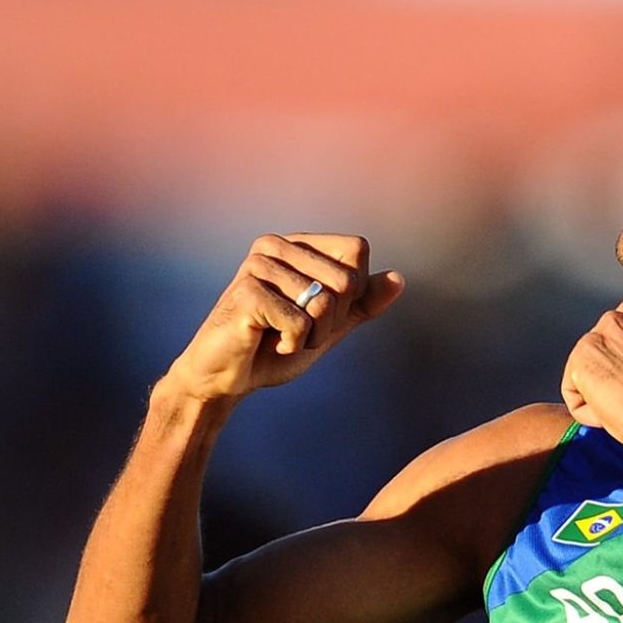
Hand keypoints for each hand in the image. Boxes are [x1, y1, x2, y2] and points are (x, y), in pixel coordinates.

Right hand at [165, 234, 404, 402]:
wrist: (223, 378)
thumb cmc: (272, 349)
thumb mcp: (328, 326)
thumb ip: (362, 303)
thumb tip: (398, 279)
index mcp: (297, 244)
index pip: (357, 251)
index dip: (352, 293)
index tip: (318, 314)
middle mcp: (276, 245)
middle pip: (346, 280)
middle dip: (332, 321)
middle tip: (297, 331)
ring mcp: (259, 266)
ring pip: (325, 305)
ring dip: (310, 338)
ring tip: (279, 338)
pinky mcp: (247, 293)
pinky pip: (301, 324)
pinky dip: (291, 346)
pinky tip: (266, 342)